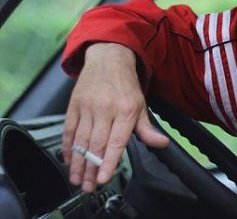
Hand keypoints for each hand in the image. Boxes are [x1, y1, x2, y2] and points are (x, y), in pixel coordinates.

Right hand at [62, 43, 168, 192]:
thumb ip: (147, 128)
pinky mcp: (74, 104)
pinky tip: (69, 158)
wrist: (109, 57)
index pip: (117, 141)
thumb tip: (161, 143)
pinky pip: (69, 129)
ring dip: (78, 162)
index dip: (109, 161)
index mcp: (126, 110)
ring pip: (81, 140)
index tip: (103, 178)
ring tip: (77, 178)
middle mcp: (106, 109)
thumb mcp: (141, 104)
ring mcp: (88, 106)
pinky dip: (68, 146)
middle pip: (96, 145)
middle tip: (88, 186)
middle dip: (92, 168)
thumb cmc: (126, 84)